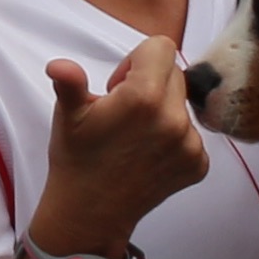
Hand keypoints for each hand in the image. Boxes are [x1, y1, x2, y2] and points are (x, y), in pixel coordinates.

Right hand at [37, 43, 206, 256]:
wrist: (91, 212)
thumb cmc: (77, 159)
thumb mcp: (68, 115)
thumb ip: (70, 82)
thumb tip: (59, 66)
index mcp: (143, 97)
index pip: (161, 47)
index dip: (136, 59)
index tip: (119, 86)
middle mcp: (174, 119)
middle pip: (175, 73)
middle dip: (151, 82)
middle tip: (124, 110)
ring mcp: (190, 145)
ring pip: (183, 105)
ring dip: (163, 111)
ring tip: (136, 135)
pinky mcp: (199, 165)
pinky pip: (194, 134)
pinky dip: (174, 138)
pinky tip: (149, 153)